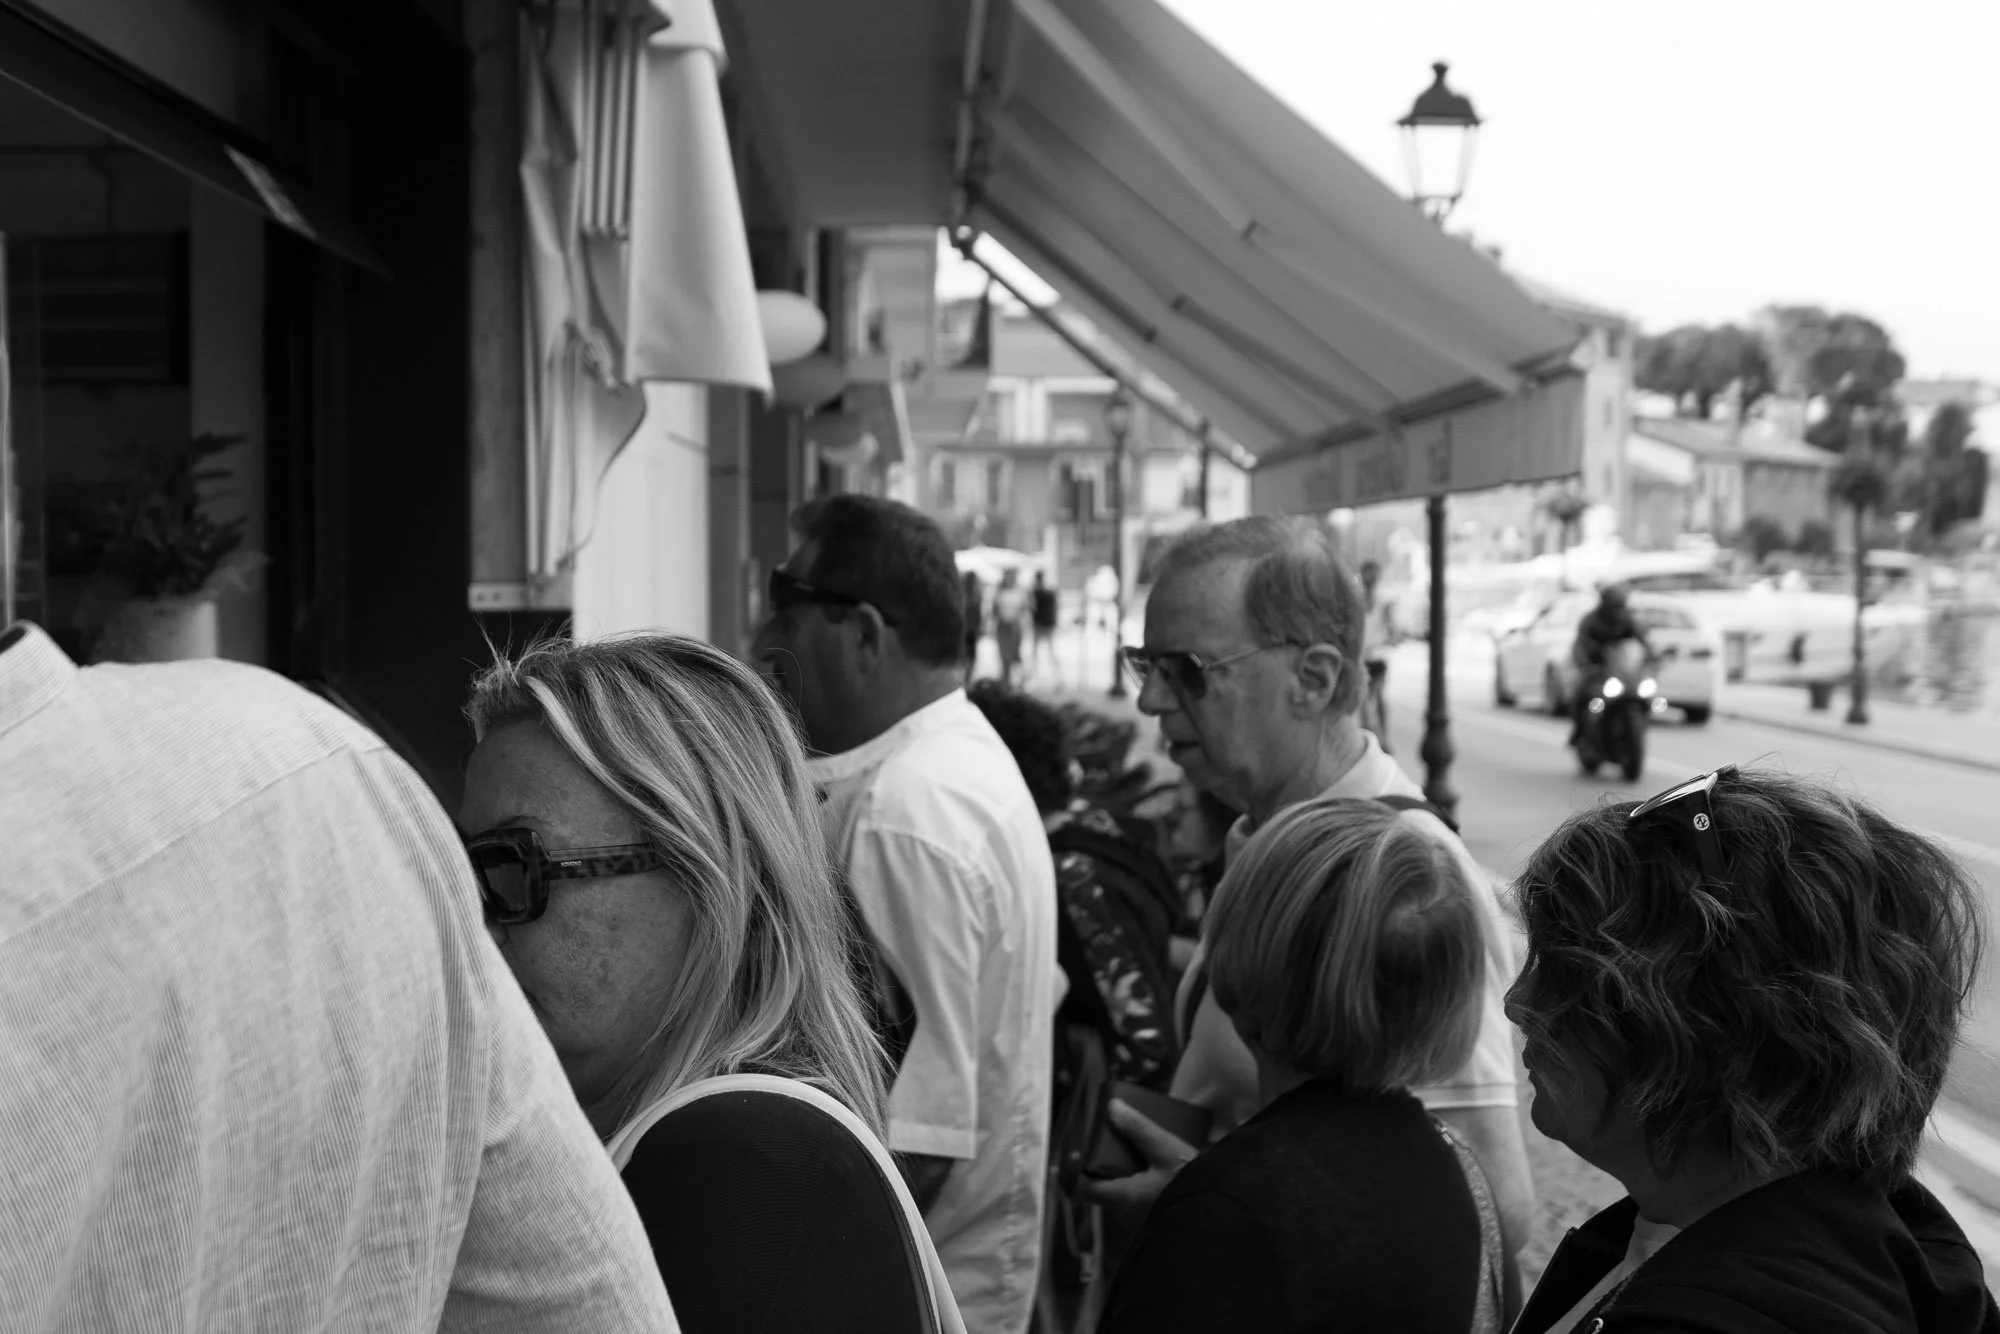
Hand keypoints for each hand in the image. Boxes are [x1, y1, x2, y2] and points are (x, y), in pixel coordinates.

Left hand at [1076, 1099, 1201, 1220]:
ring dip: (1128, 1180)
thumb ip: (1138, 1129)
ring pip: (1124, 1200)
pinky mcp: (1158, 1228)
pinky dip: (1143, 1191)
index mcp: (1122, 1197)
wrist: (1222, 1216)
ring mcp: (1142, 1226)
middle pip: (1105, 1191)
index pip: (1083, 1189)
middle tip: (1116, 1147)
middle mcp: (1126, 1216)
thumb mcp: (1165, 1149)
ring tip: (1139, 1157)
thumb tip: (1112, 1106)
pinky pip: (1141, 1208)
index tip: (1084, 1152)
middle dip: (1108, 1170)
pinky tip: (1158, 1175)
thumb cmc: (1189, 1184)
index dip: (1079, 1170)